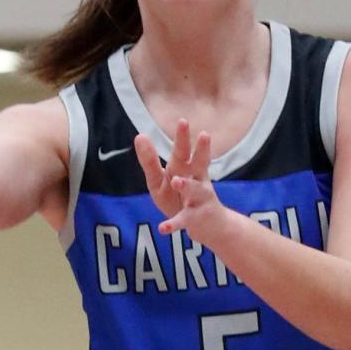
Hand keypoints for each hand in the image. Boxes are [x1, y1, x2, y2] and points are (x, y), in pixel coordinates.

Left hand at [133, 119, 224, 237]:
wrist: (211, 226)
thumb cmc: (180, 198)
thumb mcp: (160, 180)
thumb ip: (149, 161)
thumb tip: (139, 135)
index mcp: (186, 169)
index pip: (184, 150)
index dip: (184, 137)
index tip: (183, 121)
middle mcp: (197, 180)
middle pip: (197, 163)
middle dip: (200, 150)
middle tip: (204, 134)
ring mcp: (198, 199)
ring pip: (195, 190)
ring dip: (186, 186)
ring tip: (177, 181)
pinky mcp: (195, 218)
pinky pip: (183, 220)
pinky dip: (173, 224)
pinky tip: (162, 228)